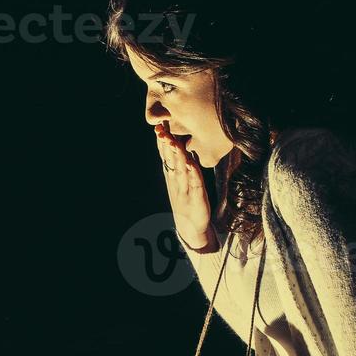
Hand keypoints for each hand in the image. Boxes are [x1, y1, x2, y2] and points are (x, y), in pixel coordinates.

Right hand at [153, 123, 216, 251]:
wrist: (191, 228)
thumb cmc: (186, 200)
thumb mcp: (179, 182)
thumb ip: (177, 165)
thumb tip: (176, 144)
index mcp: (171, 177)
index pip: (165, 156)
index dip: (161, 142)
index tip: (158, 127)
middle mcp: (176, 183)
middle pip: (170, 161)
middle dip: (166, 146)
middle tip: (161, 130)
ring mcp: (185, 191)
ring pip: (180, 171)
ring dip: (177, 157)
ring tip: (173, 143)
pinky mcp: (197, 199)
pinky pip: (195, 185)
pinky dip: (193, 175)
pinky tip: (191, 165)